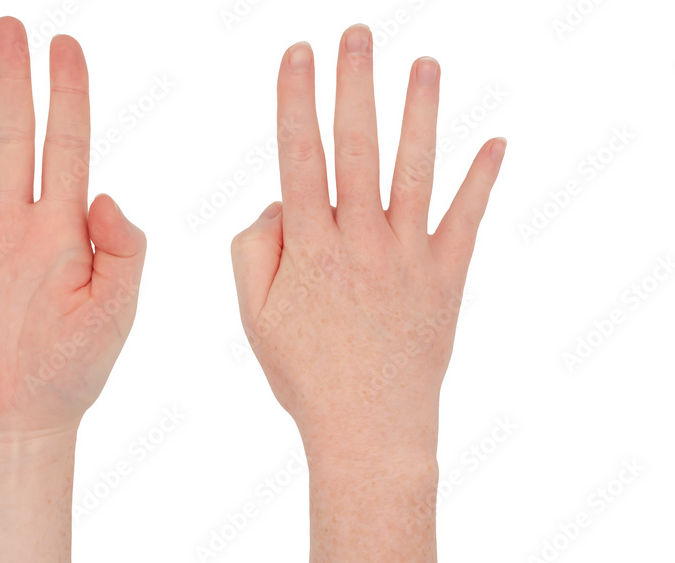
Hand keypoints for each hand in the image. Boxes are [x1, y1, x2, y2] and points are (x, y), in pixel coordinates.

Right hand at [230, 24, 504, 560]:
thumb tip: (278, 202)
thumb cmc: (304, 373)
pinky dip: (483, 180)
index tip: (296, 55)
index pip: (300, 158)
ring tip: (424, 64)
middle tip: (357, 34)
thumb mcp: (255, 316)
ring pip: (415, 170)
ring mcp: (408, 256)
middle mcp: (360, 241)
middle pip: (358, 148)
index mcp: (309, 247)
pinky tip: (496, 141)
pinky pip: (466, 220)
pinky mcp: (446, 276)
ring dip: (419, 113)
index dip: (296, 101)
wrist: (369, 428)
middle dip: (354, 84)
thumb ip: (254, 250)